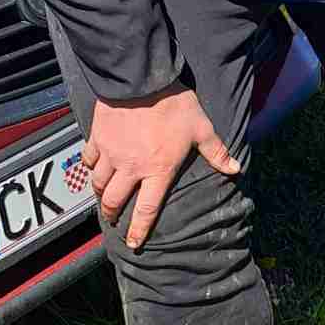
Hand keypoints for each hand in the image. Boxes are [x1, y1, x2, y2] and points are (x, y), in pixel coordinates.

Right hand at [83, 82, 239, 249]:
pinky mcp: (98, 138)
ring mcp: (111, 154)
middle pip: (114, 201)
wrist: (141, 80)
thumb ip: (216, 152)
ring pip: (99, 184)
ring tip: (104, 197)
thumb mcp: (201, 129)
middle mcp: (131, 168)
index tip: (133, 243)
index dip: (139, 230)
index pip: (147, 209)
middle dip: (112, 215)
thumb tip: (235, 169)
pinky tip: (95, 167)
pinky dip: (91, 167)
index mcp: (158, 170)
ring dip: (101, 194)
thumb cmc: (174, 105)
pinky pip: (89, 159)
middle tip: (113, 220)